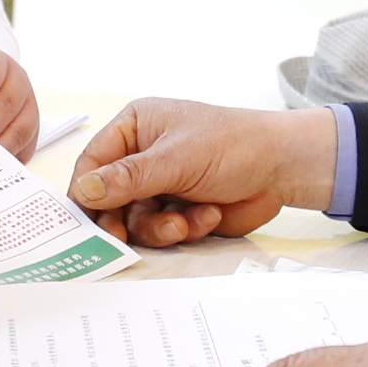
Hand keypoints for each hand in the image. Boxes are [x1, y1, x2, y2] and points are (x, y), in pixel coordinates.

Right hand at [68, 99, 336, 247]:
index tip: (85, 220)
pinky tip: (207, 215)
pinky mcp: (179, 210)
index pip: (94, 162)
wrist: (282, 169)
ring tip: (184, 222)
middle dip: (121, 219)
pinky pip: (163, 231)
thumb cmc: (233, 145)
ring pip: (135, 221)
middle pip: (109, 199)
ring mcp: (161, 186)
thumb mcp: (176, 159)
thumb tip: (84, 191)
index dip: (86, 192)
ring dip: (159, 227)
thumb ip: (129, 178)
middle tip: (121, 239)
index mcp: (136, 127)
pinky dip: (184, 228)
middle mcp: (143, 156)